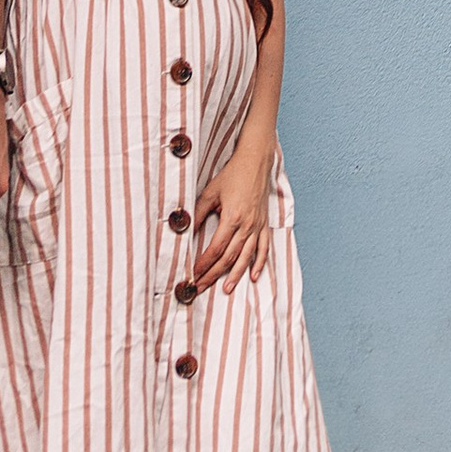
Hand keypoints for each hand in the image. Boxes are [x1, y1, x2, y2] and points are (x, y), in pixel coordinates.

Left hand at [192, 146, 273, 293]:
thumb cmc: (232, 175)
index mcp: (232, 217)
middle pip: (229, 257)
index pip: (216, 248)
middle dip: (214, 274)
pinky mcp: (265, 224)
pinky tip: (254, 275)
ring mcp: (258, 226)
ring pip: (246, 256)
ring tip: (225, 289)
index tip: (194, 275)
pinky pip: (263, 247)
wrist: (255, 162)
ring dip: (236, 275)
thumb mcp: (210, 193)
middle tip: (201, 287)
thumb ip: (198, 213)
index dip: (204, 264)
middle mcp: (247, 225)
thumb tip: (186, 231)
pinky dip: (259, 263)